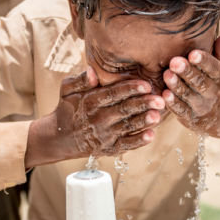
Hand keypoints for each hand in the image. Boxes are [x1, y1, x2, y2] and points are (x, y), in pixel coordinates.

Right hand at [48, 67, 165, 158]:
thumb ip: (80, 80)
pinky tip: (151, 135)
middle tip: (160, 99)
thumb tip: (92, 71)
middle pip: (124, 110)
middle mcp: (98, 119)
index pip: (113, 94)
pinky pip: (126, 145)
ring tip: (158, 115)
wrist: (60, 138)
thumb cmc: (67, 108)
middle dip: (143, 104)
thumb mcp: (67, 90)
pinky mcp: (109, 148)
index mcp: (90, 101)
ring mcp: (104, 135)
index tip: (146, 84)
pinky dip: (138, 141)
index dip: (130, 89)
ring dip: (143, 121)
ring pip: (127, 126)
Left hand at [162, 31, 219, 148]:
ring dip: (177, 86)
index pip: (213, 68)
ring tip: (167, 75)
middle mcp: (213, 92)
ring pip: (188, 95)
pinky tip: (164, 94)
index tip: (193, 53)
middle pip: (200, 82)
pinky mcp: (190, 118)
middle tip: (175, 61)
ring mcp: (201, 106)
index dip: (203, 61)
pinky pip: (181, 111)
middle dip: (187, 72)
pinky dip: (173, 104)